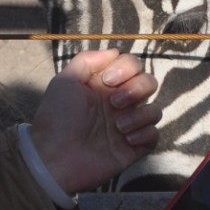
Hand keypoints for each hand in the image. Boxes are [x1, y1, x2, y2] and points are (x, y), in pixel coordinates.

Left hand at [29, 49, 160, 194]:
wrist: (54, 158)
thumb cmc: (57, 118)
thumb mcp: (65, 81)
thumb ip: (87, 60)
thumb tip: (115, 52)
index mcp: (105, 85)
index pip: (132, 65)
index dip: (126, 68)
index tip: (107, 81)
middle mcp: (119, 102)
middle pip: (149, 83)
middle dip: (136, 89)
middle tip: (114, 103)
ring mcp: (128, 125)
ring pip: (155, 110)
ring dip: (139, 115)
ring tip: (118, 127)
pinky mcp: (134, 147)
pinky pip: (154, 135)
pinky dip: (144, 134)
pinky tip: (126, 140)